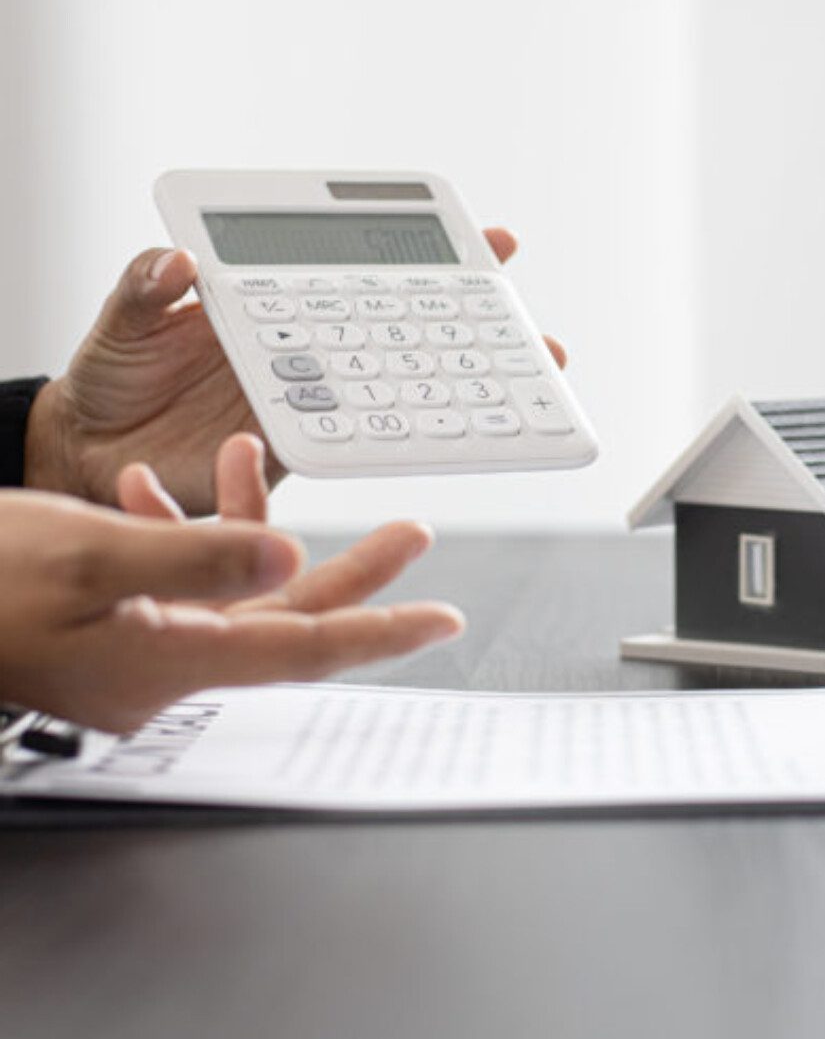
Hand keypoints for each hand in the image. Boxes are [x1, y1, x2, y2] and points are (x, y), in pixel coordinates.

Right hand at [0, 435, 461, 733]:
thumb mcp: (88, 556)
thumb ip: (194, 557)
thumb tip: (284, 553)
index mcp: (168, 661)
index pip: (301, 647)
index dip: (379, 631)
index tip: (442, 619)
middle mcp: (162, 664)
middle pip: (285, 619)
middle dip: (353, 573)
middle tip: (411, 533)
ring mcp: (135, 647)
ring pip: (233, 591)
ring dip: (257, 526)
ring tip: (261, 455)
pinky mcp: (110, 625)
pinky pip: (174, 581)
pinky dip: (183, 530)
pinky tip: (163, 485)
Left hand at [26, 229, 567, 513]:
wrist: (90, 457)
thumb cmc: (109, 379)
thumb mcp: (121, 322)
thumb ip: (145, 289)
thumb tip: (180, 264)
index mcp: (280, 303)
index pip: (367, 269)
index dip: (431, 254)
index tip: (493, 244)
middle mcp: (310, 348)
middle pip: (411, 329)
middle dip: (482, 327)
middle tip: (537, 330)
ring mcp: (313, 398)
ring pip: (405, 387)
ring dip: (469, 389)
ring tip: (529, 386)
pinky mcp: (299, 450)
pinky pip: (365, 443)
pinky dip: (413, 439)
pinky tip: (459, 438)